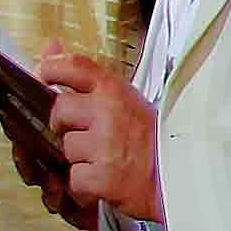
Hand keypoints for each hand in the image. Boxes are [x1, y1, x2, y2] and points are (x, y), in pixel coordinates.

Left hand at [39, 54, 159, 227]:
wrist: (183, 176)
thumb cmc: (156, 138)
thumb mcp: (127, 98)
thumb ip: (86, 77)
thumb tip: (49, 45)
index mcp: (118, 91)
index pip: (74, 67)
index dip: (52, 70)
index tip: (46, 77)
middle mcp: (110, 114)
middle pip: (60, 111)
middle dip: (68, 125)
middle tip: (92, 134)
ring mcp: (105, 146)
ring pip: (67, 148)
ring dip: (81, 157)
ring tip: (107, 160)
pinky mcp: (103, 177)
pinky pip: (75, 179)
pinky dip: (87, 185)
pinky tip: (107, 180)